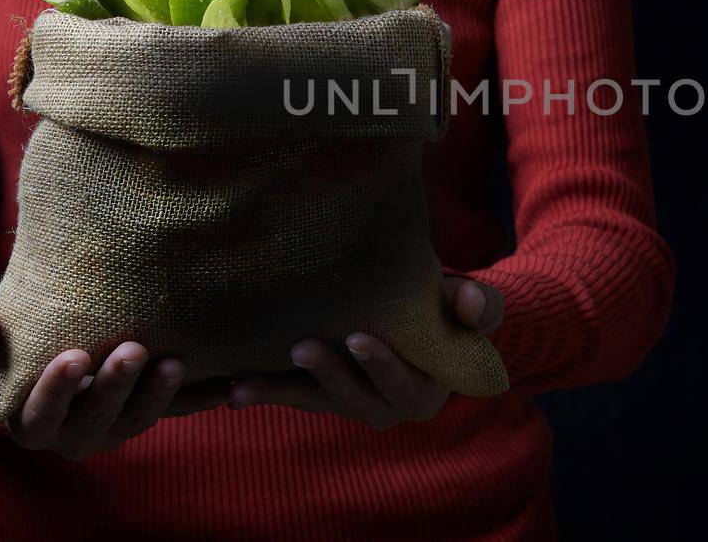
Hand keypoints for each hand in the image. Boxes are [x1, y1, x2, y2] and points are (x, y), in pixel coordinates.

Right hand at [0, 305, 232, 458]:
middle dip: (114, 387)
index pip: (41, 413)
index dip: (57, 389)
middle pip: (95, 419)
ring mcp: (114, 429)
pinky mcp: (145, 416)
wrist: (45, 358)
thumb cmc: (12, 351)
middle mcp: (74, 435)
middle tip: (133, 350)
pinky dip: (199, 401)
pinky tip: (225, 386)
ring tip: (174, 362)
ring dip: (158, 395)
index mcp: (31, 423)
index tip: (74, 355)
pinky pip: (175, 414)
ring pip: (137, 419)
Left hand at [228, 277, 503, 430]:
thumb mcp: (473, 304)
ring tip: (246, 385)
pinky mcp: (319, 392)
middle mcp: (386, 406)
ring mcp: (350, 402)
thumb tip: (470, 301)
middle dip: (329, 375)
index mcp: (427, 390)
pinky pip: (291, 396)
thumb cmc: (450, 307)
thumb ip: (478, 304)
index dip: (382, 366)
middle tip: (303, 347)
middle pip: (356, 398)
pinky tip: (229, 390)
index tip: (358, 339)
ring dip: (281, 392)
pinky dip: (262, 392)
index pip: (405, 385)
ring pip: (317, 402)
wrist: (426, 315)